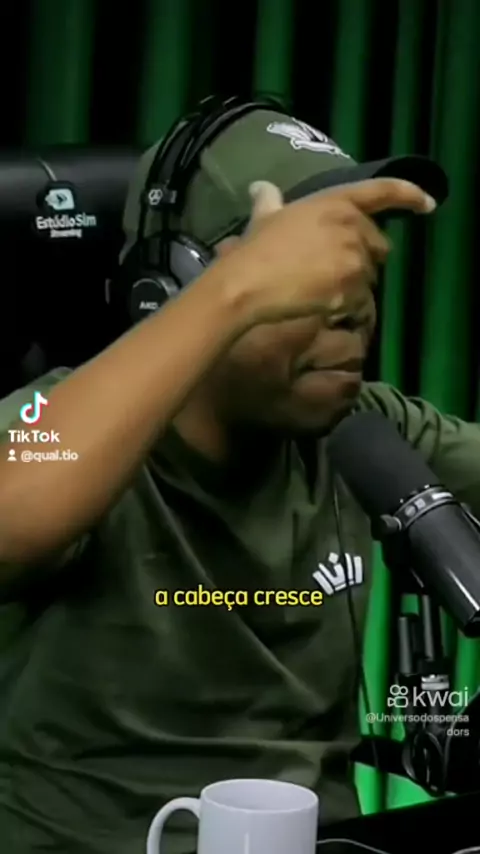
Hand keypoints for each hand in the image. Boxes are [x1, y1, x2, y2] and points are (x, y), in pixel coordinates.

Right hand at [220, 177, 434, 327]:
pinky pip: (360, 302)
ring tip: (321, 288)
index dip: (409, 194)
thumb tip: (261, 188)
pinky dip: (346, 305)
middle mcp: (353, 228)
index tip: (429, 203)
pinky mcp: (352, 290)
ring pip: (369, 277)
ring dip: (354, 284)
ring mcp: (355, 261)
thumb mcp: (264, 218)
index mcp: (335, 203)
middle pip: (378, 245)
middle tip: (335, 268)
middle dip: (365, 256)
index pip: (382, 191)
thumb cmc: (256, 249)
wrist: (250, 284)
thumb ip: (269, 201)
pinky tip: (320, 304)